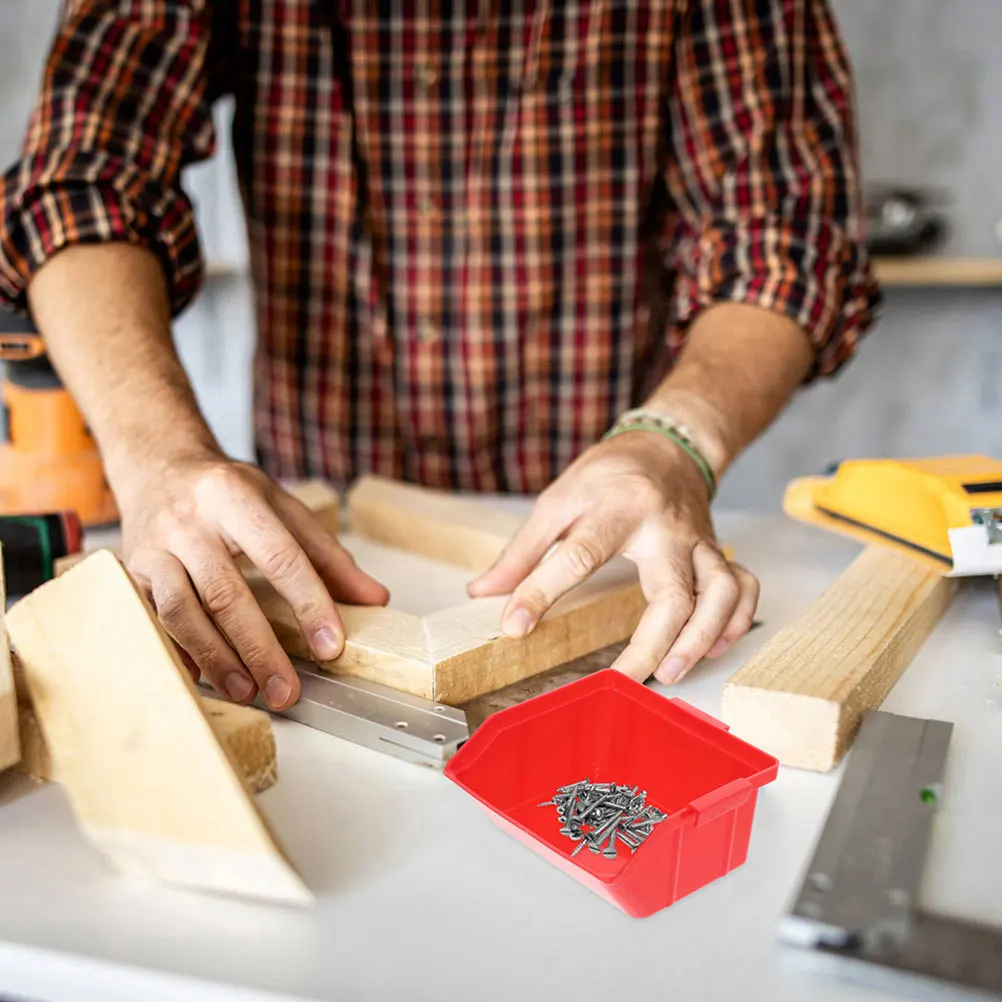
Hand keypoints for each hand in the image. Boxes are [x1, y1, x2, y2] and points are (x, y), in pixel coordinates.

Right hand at [118, 453, 387, 708]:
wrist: (156, 464)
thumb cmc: (226, 491)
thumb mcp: (282, 507)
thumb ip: (328, 555)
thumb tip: (373, 598)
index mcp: (236, 497)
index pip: (281, 556)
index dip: (309, 604)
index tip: (331, 646)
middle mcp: (190, 521)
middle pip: (227, 593)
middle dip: (260, 648)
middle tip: (287, 690)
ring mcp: (153, 548)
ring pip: (182, 612)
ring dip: (217, 659)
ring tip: (249, 691)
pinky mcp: (128, 573)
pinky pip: (150, 621)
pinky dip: (177, 653)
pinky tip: (202, 679)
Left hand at [468, 431, 757, 682]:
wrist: (667, 446)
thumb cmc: (611, 473)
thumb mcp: (558, 499)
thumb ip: (522, 550)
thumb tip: (483, 592)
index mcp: (618, 507)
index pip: (579, 554)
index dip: (542, 592)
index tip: (515, 627)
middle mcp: (665, 527)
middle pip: (672, 590)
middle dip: (652, 642)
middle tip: (624, 681)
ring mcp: (698, 542)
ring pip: (720, 593)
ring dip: (701, 638)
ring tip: (671, 673)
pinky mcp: (718, 552)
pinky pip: (743, 589)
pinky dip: (735, 623)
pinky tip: (709, 648)